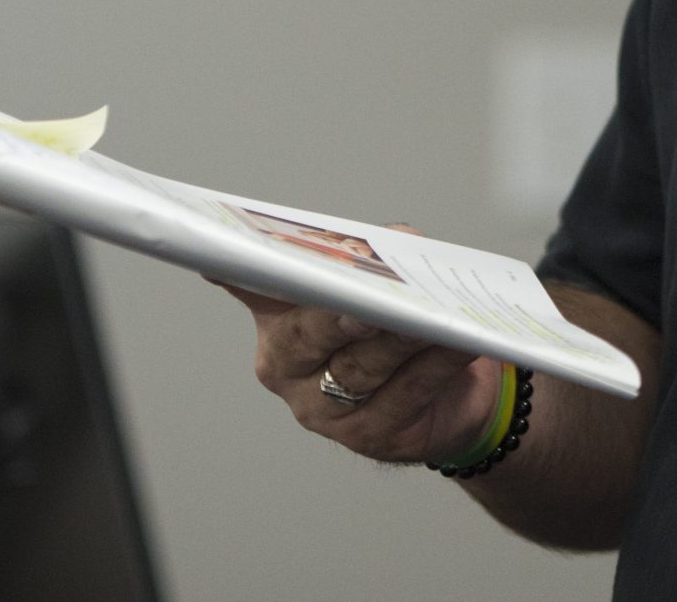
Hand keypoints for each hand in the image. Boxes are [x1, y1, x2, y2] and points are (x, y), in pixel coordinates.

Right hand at [217, 279, 503, 464]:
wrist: (450, 390)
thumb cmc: (402, 324)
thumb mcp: (385, 280)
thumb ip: (380, 255)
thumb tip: (397, 241)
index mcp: (278, 318)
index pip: (253, 287)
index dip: (237, 273)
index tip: (219, 257)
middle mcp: (287, 366)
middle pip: (309, 335)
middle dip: (338, 315)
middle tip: (367, 300)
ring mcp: (322, 409)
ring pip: (360, 367)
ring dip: (398, 338)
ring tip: (428, 318)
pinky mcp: (369, 436)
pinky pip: (405, 393)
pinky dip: (435, 364)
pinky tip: (457, 343)